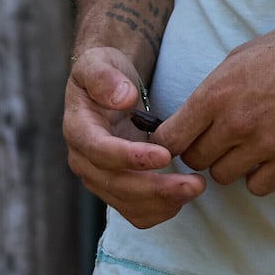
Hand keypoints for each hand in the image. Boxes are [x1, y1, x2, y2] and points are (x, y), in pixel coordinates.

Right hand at [65, 46, 200, 228]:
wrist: (107, 88)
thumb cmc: (105, 72)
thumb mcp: (99, 62)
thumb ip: (105, 77)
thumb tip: (123, 98)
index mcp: (78, 129)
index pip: (100, 151)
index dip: (131, 157)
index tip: (166, 155)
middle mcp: (83, 160)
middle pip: (116, 185)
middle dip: (157, 188)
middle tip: (195, 182)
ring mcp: (98, 178)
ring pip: (127, 204)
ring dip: (163, 203)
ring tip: (196, 187)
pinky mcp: (115, 189)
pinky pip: (135, 212)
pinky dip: (160, 210)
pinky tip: (183, 196)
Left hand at [157, 12, 274, 195]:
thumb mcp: (238, 58)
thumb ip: (211, 90)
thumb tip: (191, 116)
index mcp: (216, 93)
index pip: (169, 139)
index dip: (168, 143)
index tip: (177, 140)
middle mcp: (235, 122)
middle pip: (194, 160)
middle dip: (200, 151)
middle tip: (215, 140)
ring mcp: (263, 145)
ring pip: (222, 177)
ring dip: (228, 165)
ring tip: (244, 146)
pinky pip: (256, 187)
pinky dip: (257, 177)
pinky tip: (265, 158)